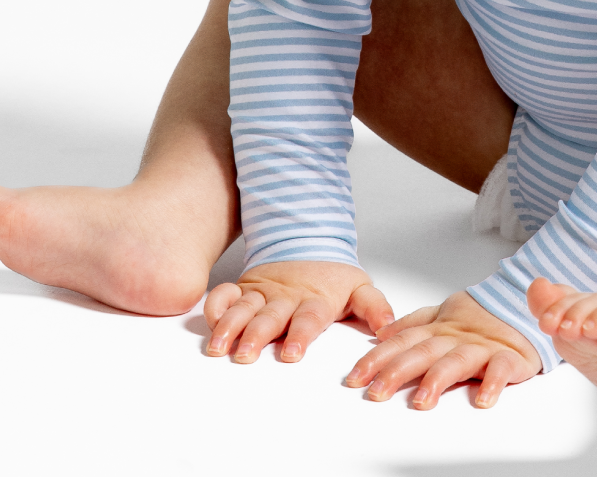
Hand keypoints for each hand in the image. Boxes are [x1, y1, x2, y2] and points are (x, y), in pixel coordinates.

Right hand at [204, 260, 392, 363]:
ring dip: (230, 326)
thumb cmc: (333, 278)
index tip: (291, 354)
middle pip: (271, 317)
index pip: (309, 318)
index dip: (300, 335)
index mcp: (315, 299)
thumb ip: (374, 307)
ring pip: (244, 308)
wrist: (309, 242)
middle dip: (257, 335)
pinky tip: (207, 320)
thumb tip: (388, 327)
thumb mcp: (359, 288)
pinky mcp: (244, 288)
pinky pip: (225, 294)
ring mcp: (263, 292)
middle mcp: (286, 297)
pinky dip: (215, 304)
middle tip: (246, 355)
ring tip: (219, 347)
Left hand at [344, 289, 541, 408]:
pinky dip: (493, 382)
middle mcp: (456, 337)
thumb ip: (412, 324)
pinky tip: (483, 399)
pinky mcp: (509, 357)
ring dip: (438, 380)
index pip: (403, 341)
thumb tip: (380, 334)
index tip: (355, 377)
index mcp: (438, 329)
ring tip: (421, 401)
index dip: (378, 358)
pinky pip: (501, 369)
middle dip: (397, 371)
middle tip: (376, 392)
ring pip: (457, 361)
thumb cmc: (480, 318)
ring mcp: (482, 347)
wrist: (523, 304)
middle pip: (423, 352)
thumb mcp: (443, 314)